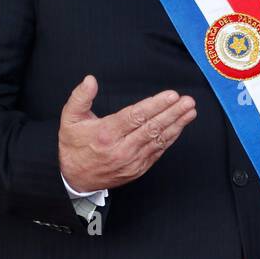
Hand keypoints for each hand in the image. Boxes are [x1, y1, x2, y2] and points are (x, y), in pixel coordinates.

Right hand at [58, 75, 196, 192]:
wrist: (74, 178)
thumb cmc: (73, 146)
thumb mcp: (69, 119)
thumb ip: (80, 97)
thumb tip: (90, 80)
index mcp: (106, 134)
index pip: (135, 117)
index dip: (155, 105)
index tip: (171, 95)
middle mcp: (121, 149)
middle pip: (152, 128)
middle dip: (172, 113)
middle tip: (187, 102)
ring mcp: (132, 161)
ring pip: (158, 140)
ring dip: (176, 125)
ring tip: (190, 112)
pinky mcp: (138, 169)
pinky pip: (157, 152)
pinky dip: (170, 139)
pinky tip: (179, 127)